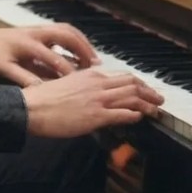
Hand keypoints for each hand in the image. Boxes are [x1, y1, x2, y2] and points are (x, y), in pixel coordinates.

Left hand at [0, 25, 99, 86]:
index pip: (53, 57)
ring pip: (67, 29)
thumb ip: (23, 79)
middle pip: (66, 35)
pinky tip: (83, 50)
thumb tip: (42, 91)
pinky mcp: (41, 28)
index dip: (67, 69)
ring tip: (94, 58)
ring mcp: (40, 28)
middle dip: (82, 49)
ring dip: (82, 42)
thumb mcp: (4, 69)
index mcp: (28, 44)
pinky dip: (76, 38)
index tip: (79, 82)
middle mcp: (37, 33)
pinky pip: (63, 29)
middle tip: (95, 65)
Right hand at [22, 67, 163, 136]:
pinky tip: (140, 118)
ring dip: (147, 104)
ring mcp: (98, 100)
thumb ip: (83, 87)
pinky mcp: (96, 116)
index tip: (145, 89)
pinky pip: (122, 114)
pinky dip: (135, 115)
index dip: (138, 83)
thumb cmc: (43, 98)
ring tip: (156, 110)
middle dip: (149, 92)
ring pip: (132, 97)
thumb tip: (94, 93)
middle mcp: (97, 84)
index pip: (121, 76)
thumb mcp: (66, 85)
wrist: (32, 108)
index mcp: (89, 74)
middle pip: (132, 84)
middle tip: (159, 99)